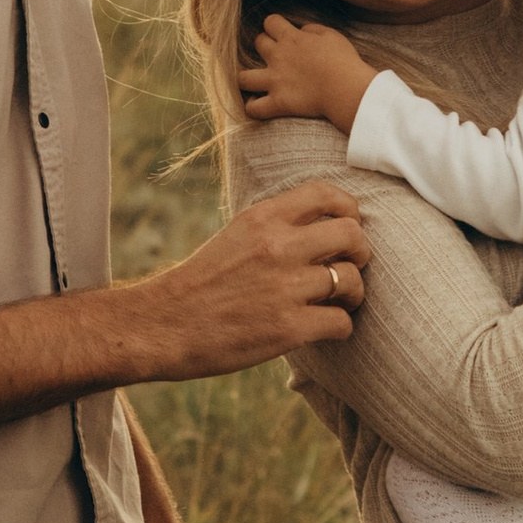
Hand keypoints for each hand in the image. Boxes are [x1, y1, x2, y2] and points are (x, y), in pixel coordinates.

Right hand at [137, 180, 371, 376]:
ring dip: (353, 294)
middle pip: (352, 234)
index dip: (349, 210)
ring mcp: (284, 287)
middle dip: (361, 253)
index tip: (347, 227)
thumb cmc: (199, 284)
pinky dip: (340, 328)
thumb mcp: (234, 236)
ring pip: (351, 280)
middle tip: (350, 267)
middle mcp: (276, 246)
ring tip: (338, 303)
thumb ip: (275, 227)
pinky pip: (341, 323)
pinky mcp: (287, 328)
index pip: (326, 193)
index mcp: (262, 218)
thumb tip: (323, 228)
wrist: (161, 325)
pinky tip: (325, 329)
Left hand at [238, 11, 376, 133]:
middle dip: (264, 45)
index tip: (282, 32)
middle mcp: (278, 57)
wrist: (345, 88)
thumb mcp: (331, 35)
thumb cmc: (343, 61)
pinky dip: (252, 108)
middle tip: (275, 55)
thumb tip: (301, 30)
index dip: (275, 25)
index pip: (270, 22)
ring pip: (243, 78)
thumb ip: (312, 29)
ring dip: (245, 78)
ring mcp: (275, 81)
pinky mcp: (278, 102)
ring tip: (252, 81)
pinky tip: (256, 105)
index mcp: (291, 38)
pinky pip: (254, 109)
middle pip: (258, 43)